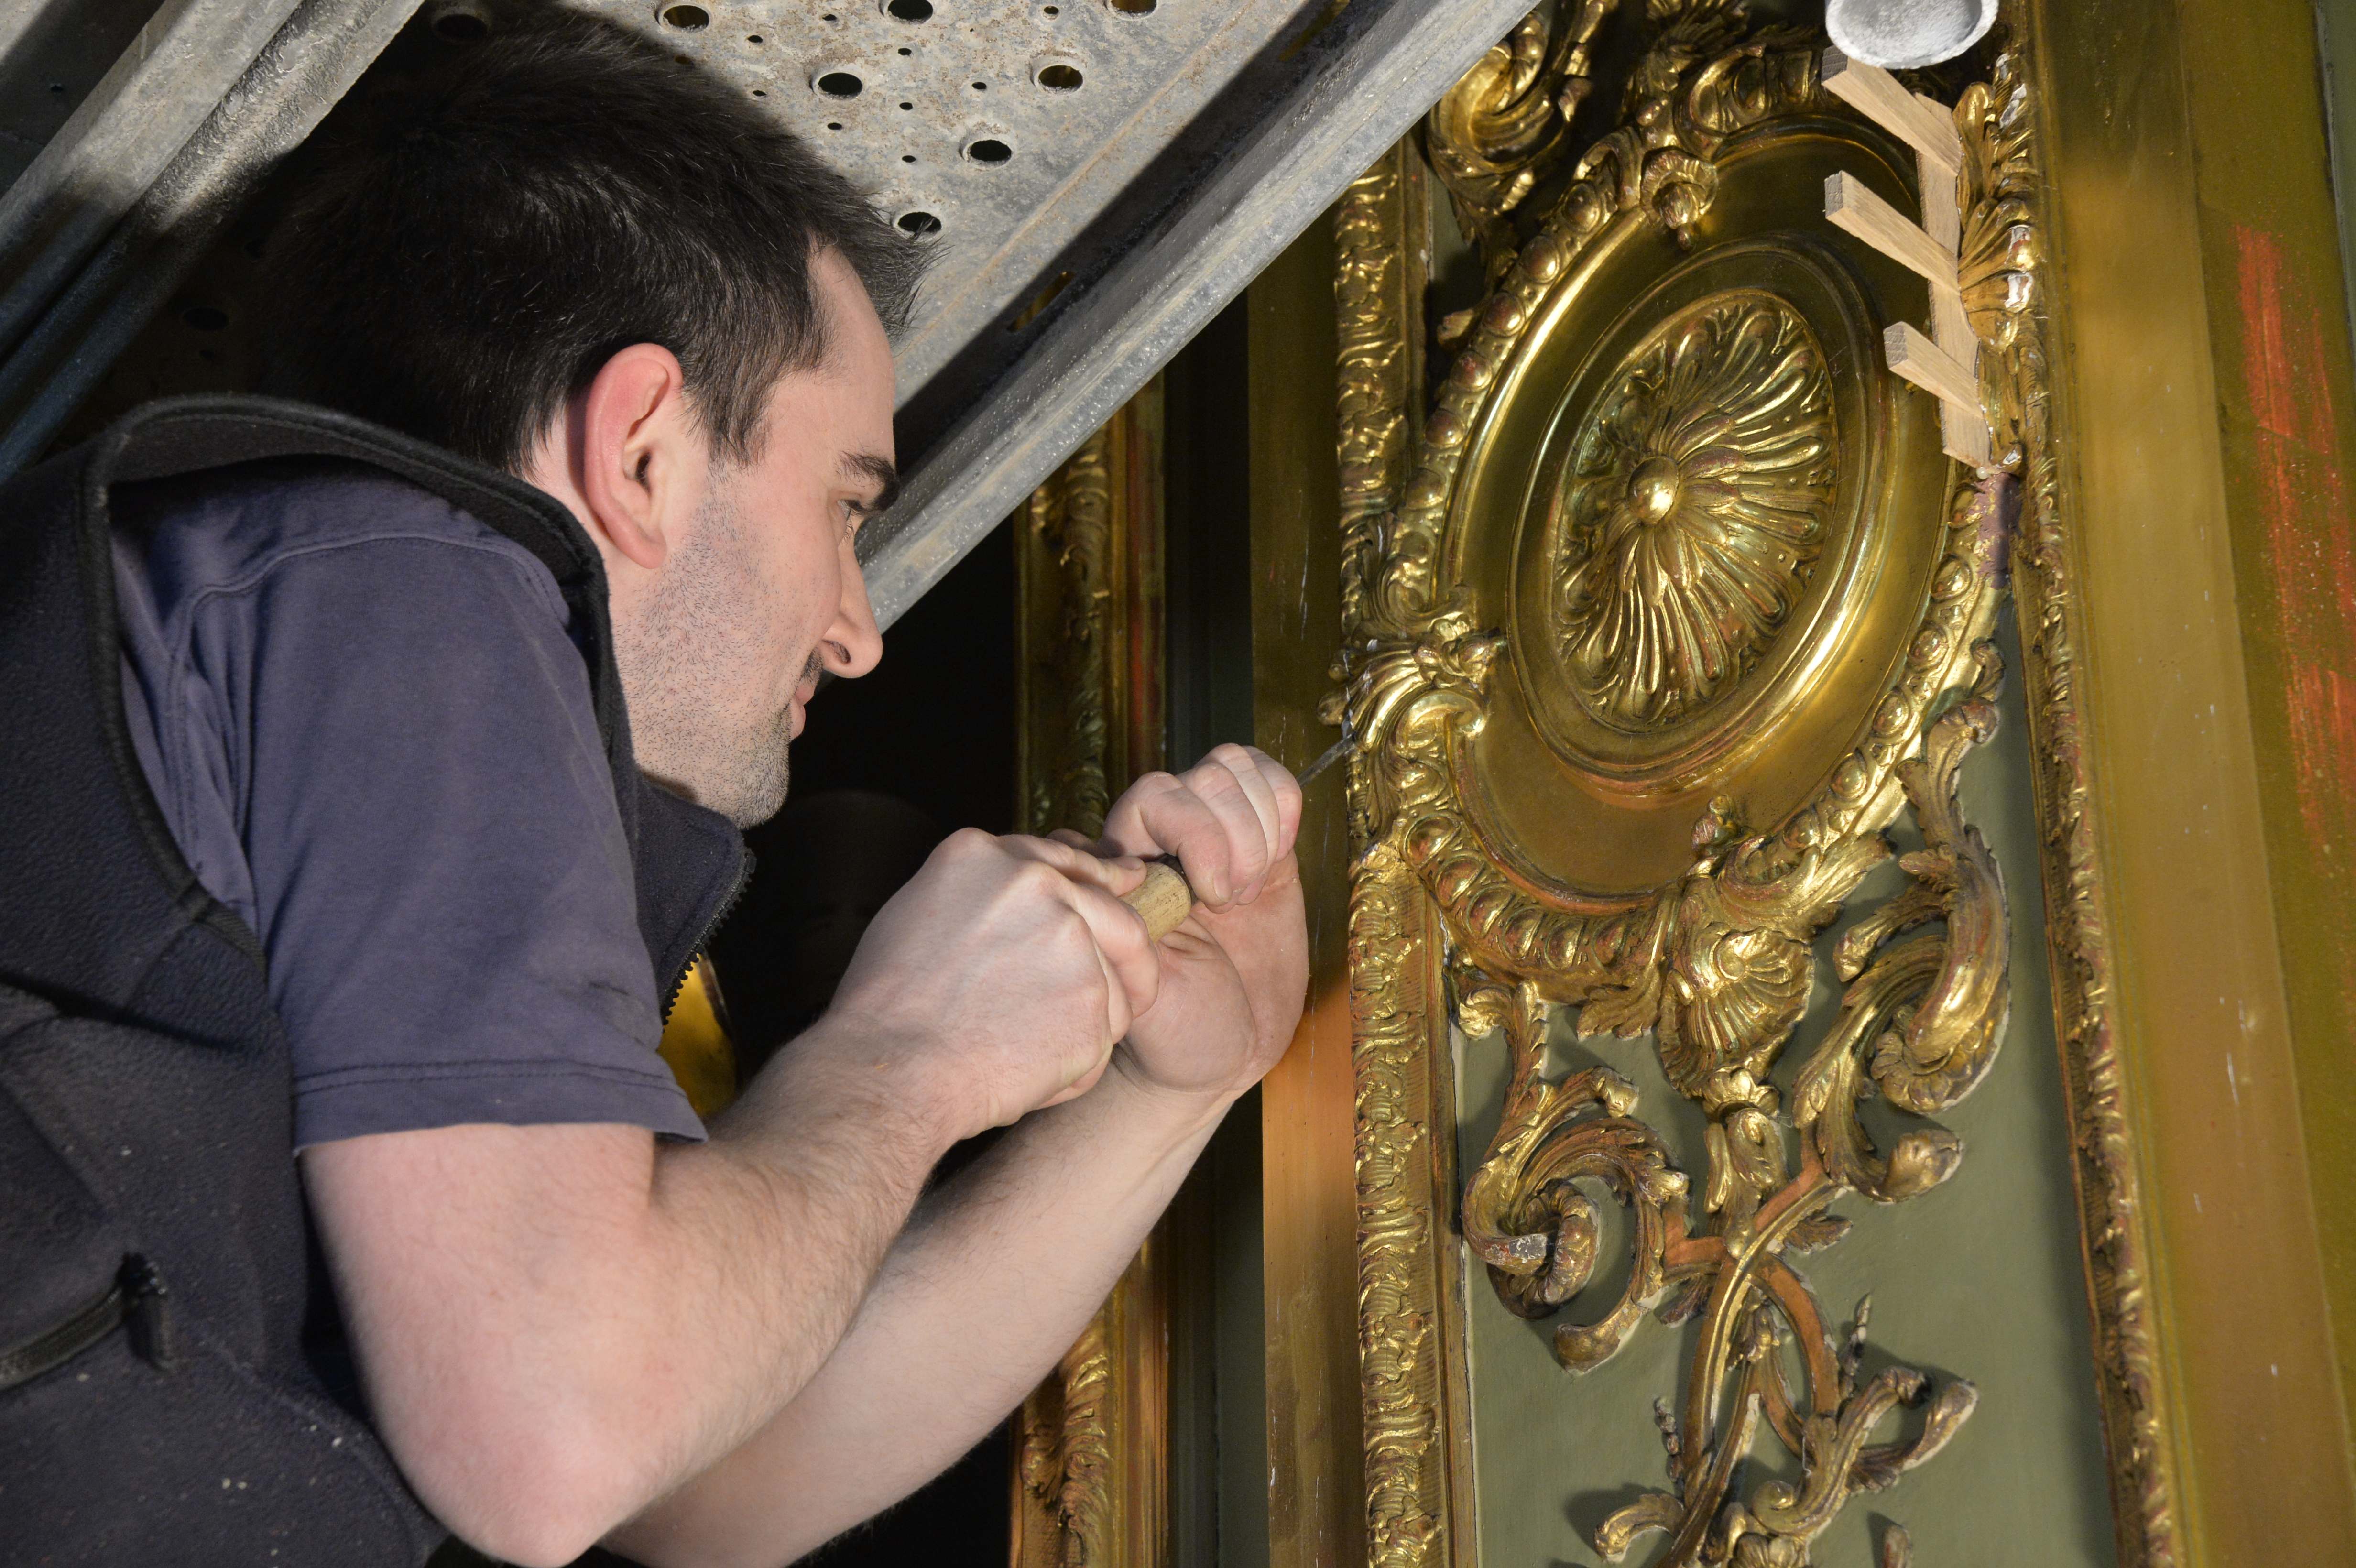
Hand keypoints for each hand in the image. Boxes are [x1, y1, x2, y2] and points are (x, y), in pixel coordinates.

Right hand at [824, 829, 1159, 1142]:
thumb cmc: (888, 1006)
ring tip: (1032, 1053)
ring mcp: (1071, 939)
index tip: (1124, 887)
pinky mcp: (1093, 1000)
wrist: (891, 1068)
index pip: (1064, 859)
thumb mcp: (917, 914)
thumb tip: (1023, 897)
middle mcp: (1036, 883)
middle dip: (1129, 953)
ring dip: (1088, 1020)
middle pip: (1117, 913)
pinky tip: (1032, 1076)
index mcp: (983, 855)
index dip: (1099, 880)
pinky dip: (1077, 1063)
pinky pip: (1105, 1035)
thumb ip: (980, 895)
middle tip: (1133, 985)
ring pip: (1117, 981)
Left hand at [1079, 745, 1308, 1103]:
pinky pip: (1275, 786)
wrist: (1221, 1055)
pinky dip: (1284, 809)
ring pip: (1235, 767)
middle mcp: (1165, 840)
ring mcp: (1215, 836)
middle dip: (1233, 838)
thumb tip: (1078, 848)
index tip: (1209, 901)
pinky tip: (1277, 862)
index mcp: (1124, 867)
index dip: (1195, 835)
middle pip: (1203, 777)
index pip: (1155, 796)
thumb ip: (1120, 928)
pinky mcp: (1264, 844)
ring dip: (1258, 827)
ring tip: (1250, 890)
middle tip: (1233, 903)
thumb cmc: (1169, 1030)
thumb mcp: (1139, 992)